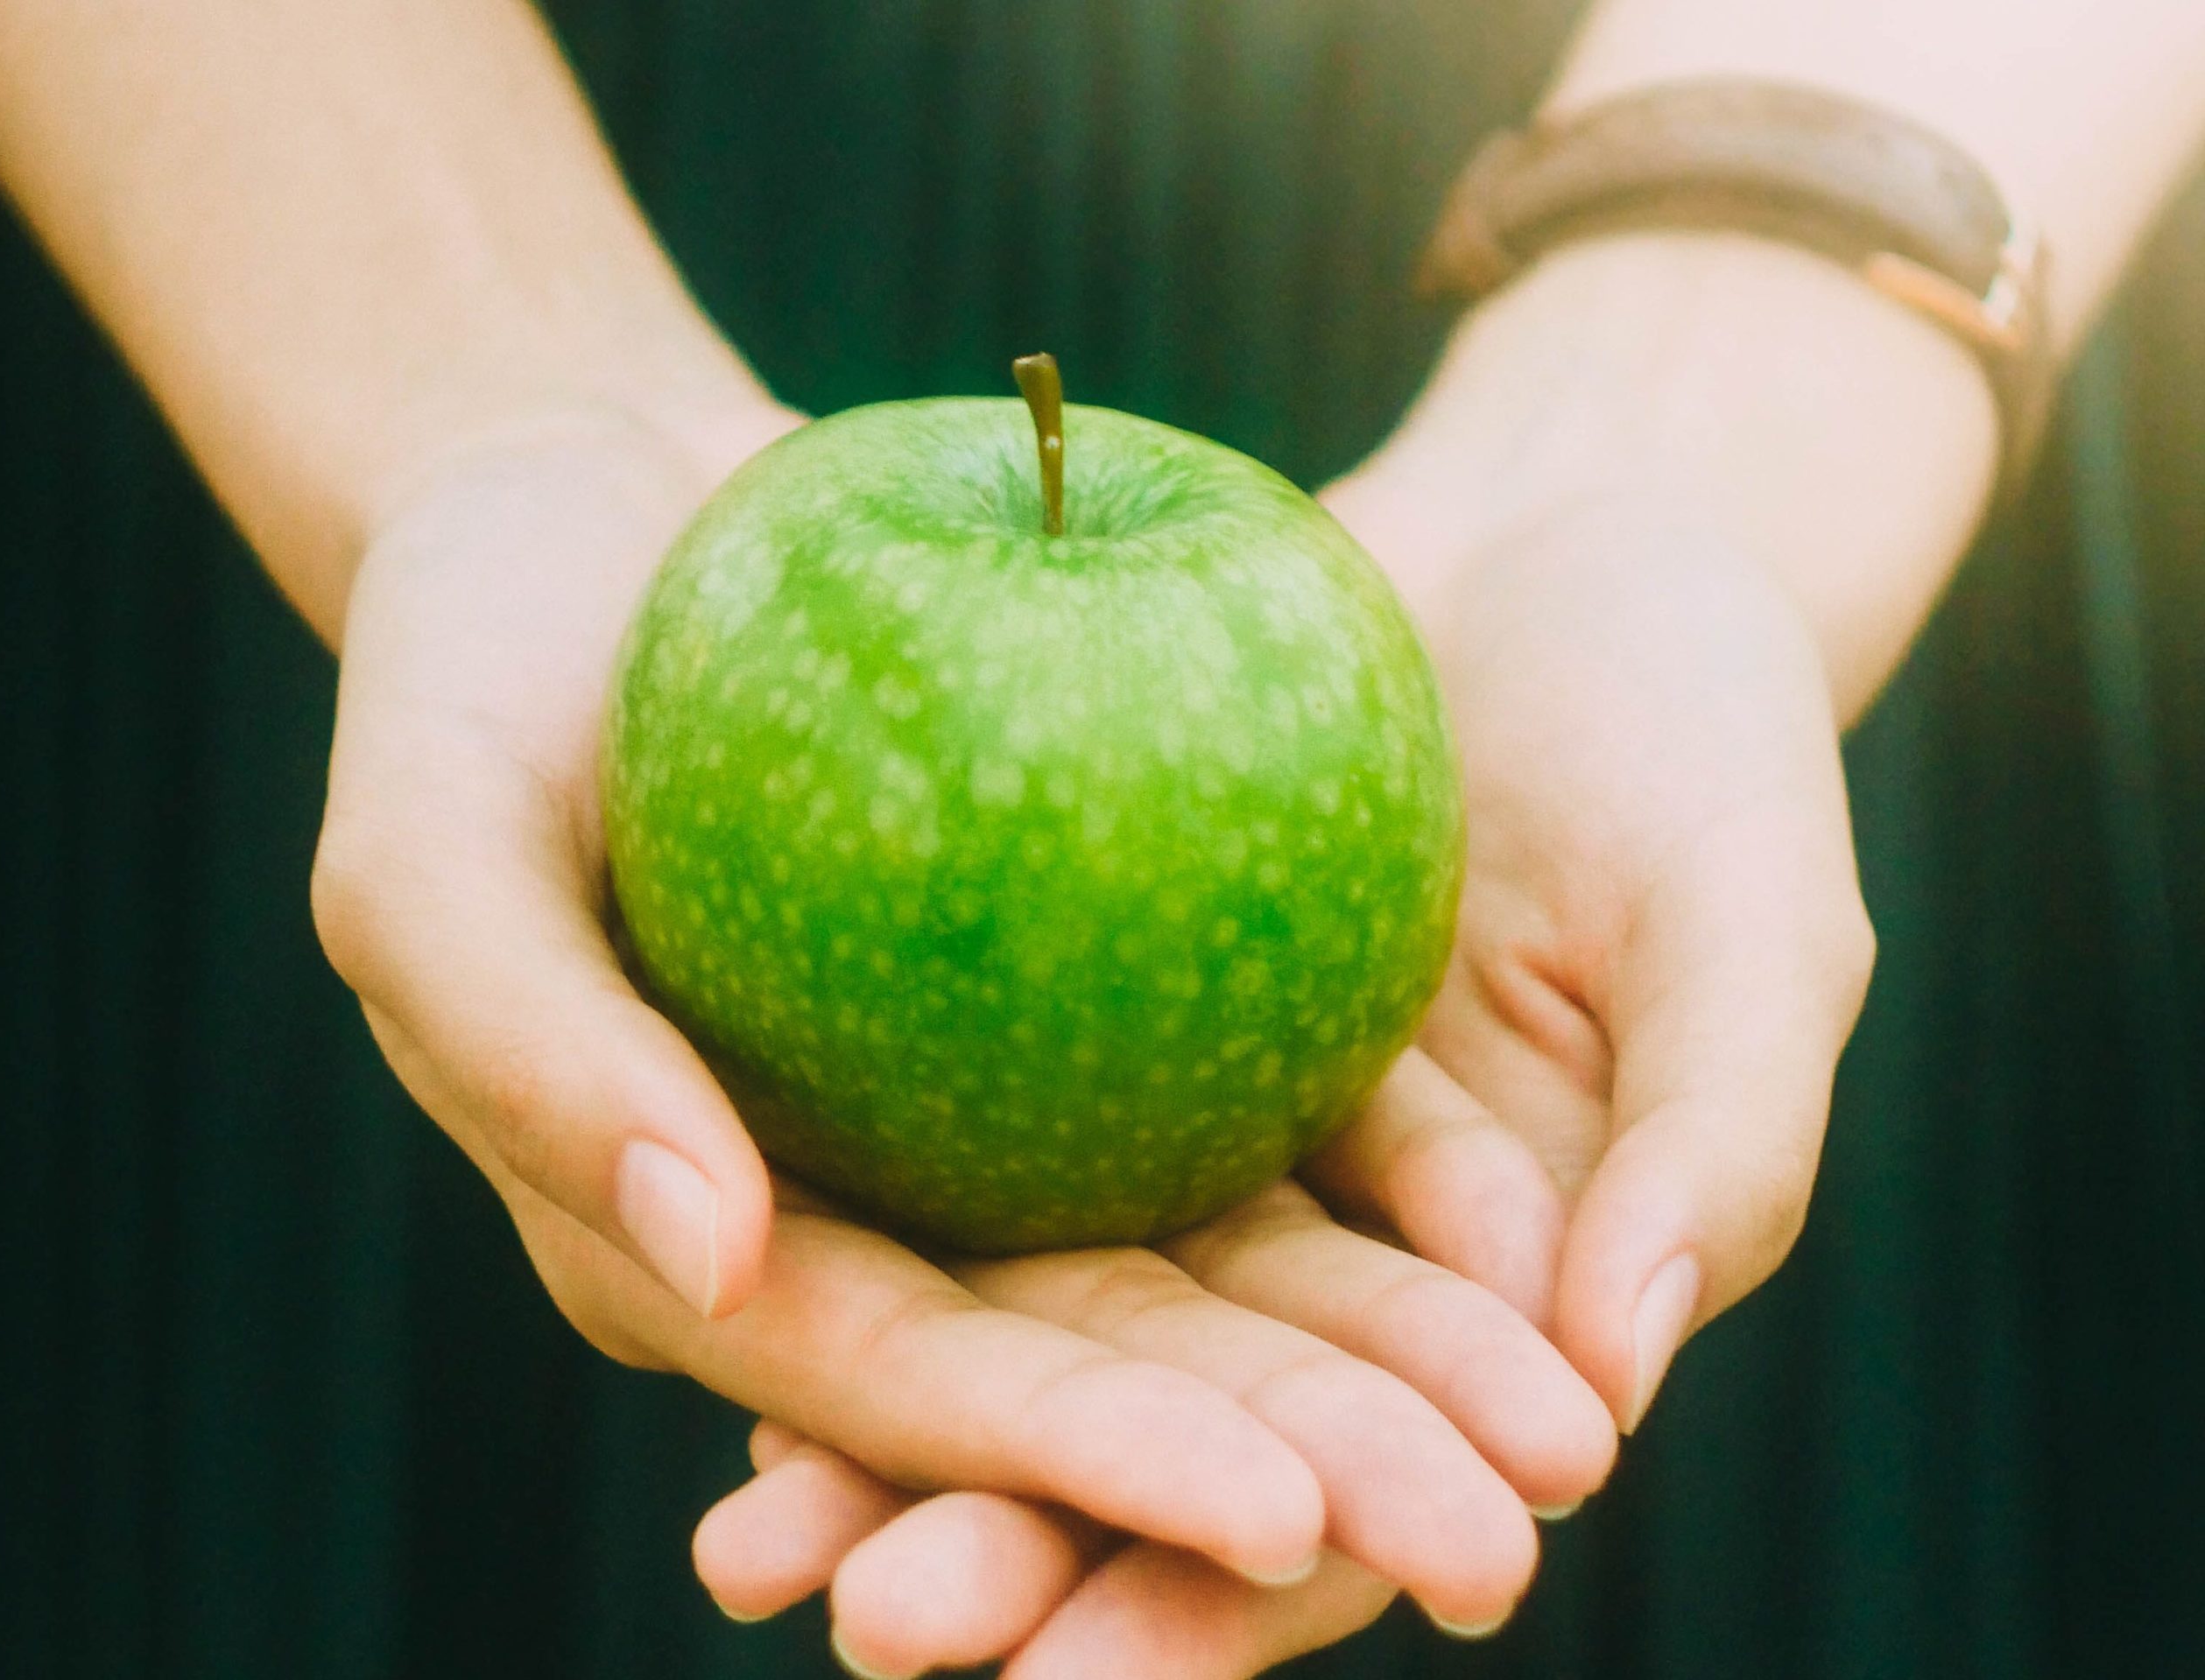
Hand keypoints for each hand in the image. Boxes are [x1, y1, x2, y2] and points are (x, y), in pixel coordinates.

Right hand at [309, 405, 1611, 1643]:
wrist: (589, 502)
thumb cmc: (467, 669)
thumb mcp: (424, 846)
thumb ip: (530, 1053)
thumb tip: (709, 1255)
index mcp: (702, 1247)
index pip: (901, 1388)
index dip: (1087, 1471)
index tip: (1286, 1523)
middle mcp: (860, 1220)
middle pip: (1089, 1367)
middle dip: (1295, 1473)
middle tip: (1503, 1551)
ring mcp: (980, 1121)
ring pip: (1202, 1268)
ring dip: (1385, 1365)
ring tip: (1567, 1445)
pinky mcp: (1074, 1001)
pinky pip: (1242, 1096)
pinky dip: (1380, 1178)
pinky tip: (1532, 1232)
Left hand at [684, 483, 1862, 1679]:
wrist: (1568, 533)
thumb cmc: (1701, 725)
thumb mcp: (1757, 926)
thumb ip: (1719, 1151)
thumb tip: (1612, 1386)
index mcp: (1492, 1300)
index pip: (1356, 1499)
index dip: (1223, 1605)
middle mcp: (1324, 1249)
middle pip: (1159, 1440)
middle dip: (1019, 1549)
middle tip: (875, 1625)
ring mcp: (1207, 1132)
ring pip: (1043, 1318)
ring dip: (901, 1436)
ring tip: (749, 1547)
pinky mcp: (1105, 1009)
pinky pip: (982, 1133)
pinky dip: (875, 1217)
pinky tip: (736, 1276)